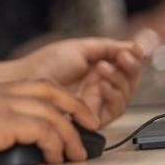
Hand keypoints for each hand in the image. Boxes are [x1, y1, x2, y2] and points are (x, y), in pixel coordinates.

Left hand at [0, 37, 145, 125]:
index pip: (126, 66)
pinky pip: (115, 109)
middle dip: (130, 68)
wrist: (28, 78)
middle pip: (129, 81)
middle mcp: (100, 85)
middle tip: (123, 57)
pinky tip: (102, 84)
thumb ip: (109, 47)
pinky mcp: (94, 117)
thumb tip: (135, 47)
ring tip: (104, 68)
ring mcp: (98, 101)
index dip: (133, 58)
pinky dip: (113, 95)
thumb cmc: (48, 63)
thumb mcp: (81, 48)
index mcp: (99, 68)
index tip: (134, 49)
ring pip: (125, 95)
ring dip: (120, 79)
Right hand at [0, 80, 100, 164]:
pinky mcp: (0, 121)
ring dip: (70, 135)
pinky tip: (54, 158)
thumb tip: (10, 143)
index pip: (35, 85)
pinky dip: (55, 144)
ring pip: (52, 112)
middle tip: (91, 126)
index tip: (74, 115)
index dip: (60, 98)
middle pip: (50, 90)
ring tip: (75, 154)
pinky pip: (43, 129)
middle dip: (76, 107)